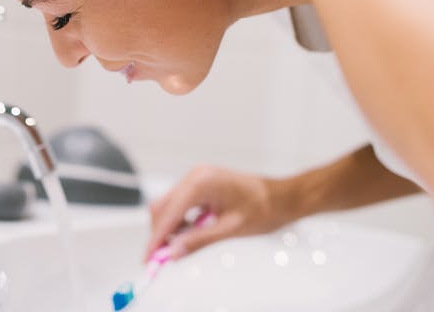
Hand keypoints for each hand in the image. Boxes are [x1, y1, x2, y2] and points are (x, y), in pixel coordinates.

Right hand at [144, 165, 293, 261]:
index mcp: (201, 183)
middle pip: (163, 207)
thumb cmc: (264, 208)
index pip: (169, 213)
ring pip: (169, 205)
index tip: (150, 256)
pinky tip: (189, 234)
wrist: (283, 196)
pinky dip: (180, 220)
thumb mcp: (230, 229)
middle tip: (161, 257)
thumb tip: (175, 252)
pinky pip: (180, 202)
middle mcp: (196, 176)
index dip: (157, 237)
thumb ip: (199, 240)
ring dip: (170, 227)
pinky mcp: (201, 184)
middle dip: (160, 233)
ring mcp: (197, 178)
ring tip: (180, 247)